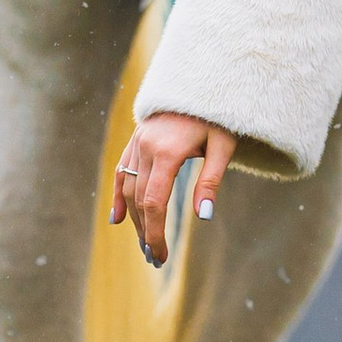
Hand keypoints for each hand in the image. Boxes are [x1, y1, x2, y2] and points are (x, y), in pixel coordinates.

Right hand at [111, 110, 235, 267]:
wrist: (199, 82)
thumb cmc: (216, 116)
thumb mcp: (223, 146)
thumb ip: (211, 180)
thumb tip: (203, 217)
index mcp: (168, 152)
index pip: (155, 203)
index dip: (156, 232)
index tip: (161, 255)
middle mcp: (147, 148)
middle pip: (140, 201)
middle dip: (146, 232)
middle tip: (155, 259)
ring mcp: (137, 144)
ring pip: (128, 189)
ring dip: (134, 220)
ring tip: (144, 245)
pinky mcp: (135, 141)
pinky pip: (121, 172)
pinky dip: (118, 196)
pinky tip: (118, 220)